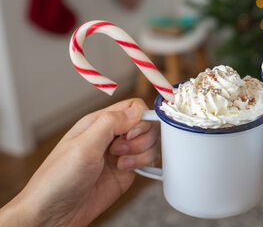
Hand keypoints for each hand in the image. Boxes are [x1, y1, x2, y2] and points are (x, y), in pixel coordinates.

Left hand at [0, 98, 159, 226]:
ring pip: (150, 142)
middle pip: (146, 124)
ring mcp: (121, 153)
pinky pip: (148, 160)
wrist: (54, 214)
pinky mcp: (127, 170)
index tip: (132, 134)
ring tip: (120, 163)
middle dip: (140, 138)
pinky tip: (126, 170)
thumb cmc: (57, 180)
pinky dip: (144, 164)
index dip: (140, 118)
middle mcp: (112, 135)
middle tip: (120, 150)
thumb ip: (110, 123)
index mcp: (99, 123)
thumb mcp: (83, 146)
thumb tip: (136, 111)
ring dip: (141, 153)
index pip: (133, 107)